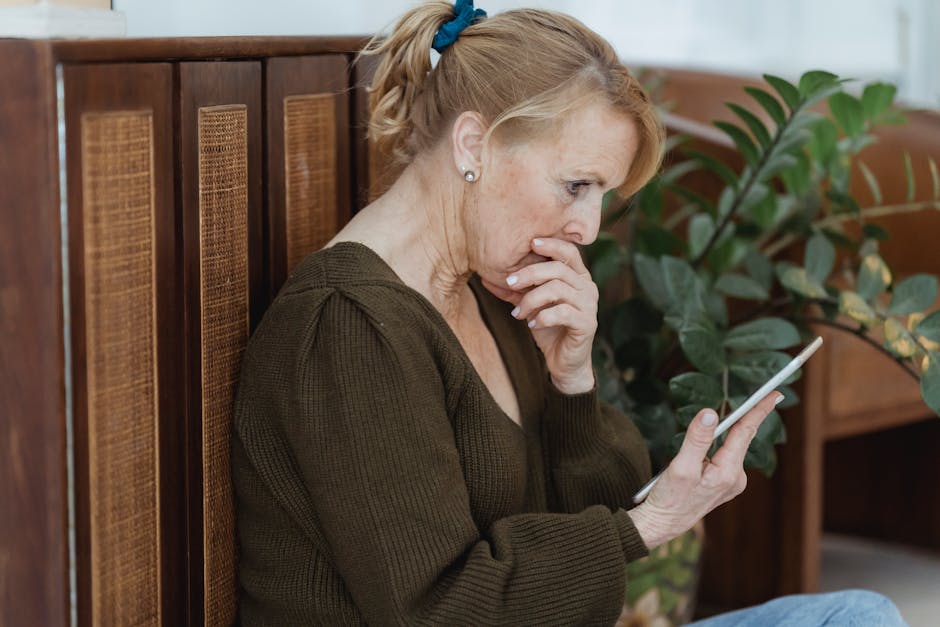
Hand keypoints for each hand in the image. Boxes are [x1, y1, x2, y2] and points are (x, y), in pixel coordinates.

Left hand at [501, 237, 597, 393]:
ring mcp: (590, 305)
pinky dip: (542, 317)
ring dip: (531, 299)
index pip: (569, 252)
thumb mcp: (530, 305)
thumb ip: (515, 291)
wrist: (564, 362)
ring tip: (518, 313)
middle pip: (558, 269)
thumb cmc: (548, 328)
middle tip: (509, 283)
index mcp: (578, 277)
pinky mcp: (588, 323)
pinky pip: (562, 312)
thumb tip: (486, 278)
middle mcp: (588, 287)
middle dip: (530, 273)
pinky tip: (531, 325)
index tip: (530, 243)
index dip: (551, 244)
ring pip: (557, 289)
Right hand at [628, 391, 782, 548]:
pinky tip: (699, 454)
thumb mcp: (681, 467)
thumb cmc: (670, 498)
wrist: (664, 524)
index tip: (775, 393)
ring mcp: (730, 481)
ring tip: (708, 436)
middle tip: (757, 395)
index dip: (759, 410)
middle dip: (743, 418)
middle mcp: (735, 477)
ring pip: (729, 447)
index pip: (746, 432)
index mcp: (728, 472)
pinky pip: (723, 456)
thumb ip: (696, 439)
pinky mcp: (722, 483)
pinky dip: (716, 447)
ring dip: (722, 435)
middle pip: (741, 438)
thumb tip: (711, 414)